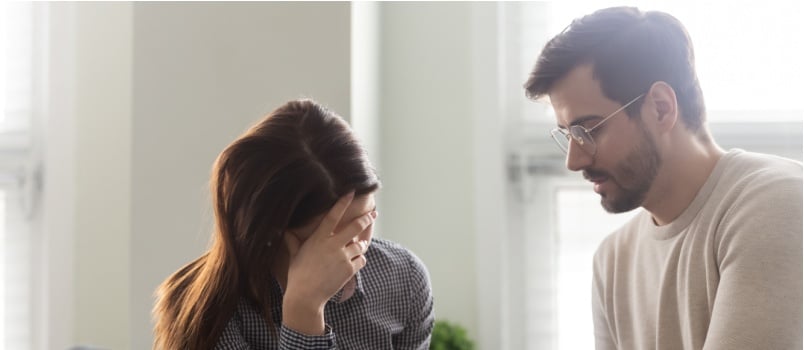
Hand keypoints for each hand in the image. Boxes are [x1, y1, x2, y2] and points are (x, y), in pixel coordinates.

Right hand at [281, 192, 373, 333]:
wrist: (305, 296)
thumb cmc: (298, 275)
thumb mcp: (295, 255)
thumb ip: (293, 241)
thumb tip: (285, 232)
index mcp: (319, 238)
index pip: (333, 216)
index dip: (343, 202)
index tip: (352, 192)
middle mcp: (332, 245)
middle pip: (355, 227)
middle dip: (366, 219)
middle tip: (373, 214)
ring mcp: (342, 257)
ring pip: (360, 245)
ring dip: (362, 245)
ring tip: (361, 244)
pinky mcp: (349, 270)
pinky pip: (361, 261)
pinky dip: (360, 260)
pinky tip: (356, 261)